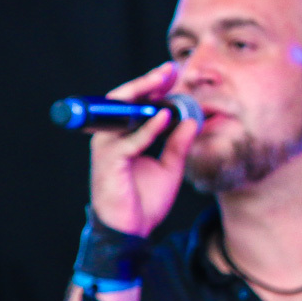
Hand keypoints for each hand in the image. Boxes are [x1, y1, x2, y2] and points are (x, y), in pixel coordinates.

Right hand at [89, 62, 199, 236]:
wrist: (133, 231)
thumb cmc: (146, 198)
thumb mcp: (171, 166)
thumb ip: (179, 143)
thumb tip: (193, 119)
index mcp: (125, 136)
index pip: (136, 104)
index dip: (153, 86)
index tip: (174, 71)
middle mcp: (112, 138)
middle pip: (124, 101)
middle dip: (146, 83)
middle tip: (168, 69)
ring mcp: (108, 150)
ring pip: (121, 114)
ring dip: (143, 96)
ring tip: (163, 82)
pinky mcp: (109, 164)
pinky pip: (129, 142)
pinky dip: (148, 128)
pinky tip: (164, 115)